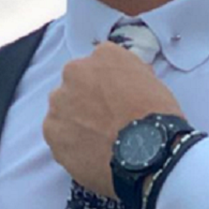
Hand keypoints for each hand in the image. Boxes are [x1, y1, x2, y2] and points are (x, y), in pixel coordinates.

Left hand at [43, 41, 182, 198]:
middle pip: (76, 84)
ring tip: (97, 140)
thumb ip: (130, 74)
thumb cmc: (157, 117)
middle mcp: (75, 72)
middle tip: (104, 121)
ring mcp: (59, 102)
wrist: (148, 152)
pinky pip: (58, 135)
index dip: (106, 85)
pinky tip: (89, 153)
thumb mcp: (153, 81)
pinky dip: (69, 142)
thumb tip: (124, 81)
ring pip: (63, 109)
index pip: (99, 65)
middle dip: (86, 100)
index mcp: (103, 55)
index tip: (113, 100)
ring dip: (75, 120)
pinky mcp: (52, 131)